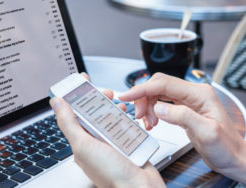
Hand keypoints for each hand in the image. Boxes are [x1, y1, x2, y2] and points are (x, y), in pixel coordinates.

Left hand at [50, 73, 164, 187]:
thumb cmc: (111, 174)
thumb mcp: (83, 145)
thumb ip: (69, 123)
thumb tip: (56, 103)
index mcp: (81, 142)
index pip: (74, 114)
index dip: (77, 96)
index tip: (81, 82)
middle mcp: (95, 142)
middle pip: (93, 113)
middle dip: (98, 100)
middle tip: (105, 92)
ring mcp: (111, 142)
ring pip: (109, 117)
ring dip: (113, 107)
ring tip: (118, 103)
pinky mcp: (126, 143)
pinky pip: (124, 125)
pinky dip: (126, 118)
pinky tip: (128, 115)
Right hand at [119, 73, 245, 182]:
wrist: (234, 157)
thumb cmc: (226, 147)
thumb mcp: (207, 133)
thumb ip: (182, 116)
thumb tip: (159, 108)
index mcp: (199, 94)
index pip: (163, 84)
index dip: (142, 89)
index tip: (127, 95)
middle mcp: (192, 93)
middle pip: (158, 85)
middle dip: (143, 98)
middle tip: (138, 115)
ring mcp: (187, 101)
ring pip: (157, 94)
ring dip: (147, 106)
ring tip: (147, 122)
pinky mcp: (183, 109)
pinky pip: (161, 103)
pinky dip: (152, 111)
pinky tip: (152, 122)